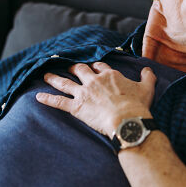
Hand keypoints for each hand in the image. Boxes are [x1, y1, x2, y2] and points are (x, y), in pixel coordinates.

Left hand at [36, 62, 155, 137]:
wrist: (127, 120)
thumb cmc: (138, 105)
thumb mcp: (147, 88)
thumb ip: (148, 76)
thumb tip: (147, 69)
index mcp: (110, 75)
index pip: (100, 66)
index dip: (96, 67)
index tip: (94, 68)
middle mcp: (94, 81)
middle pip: (80, 70)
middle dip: (73, 68)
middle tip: (69, 68)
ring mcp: (83, 93)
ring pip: (65, 82)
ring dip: (54, 78)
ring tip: (46, 75)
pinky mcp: (76, 107)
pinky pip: (58, 101)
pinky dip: (47, 99)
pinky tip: (38, 97)